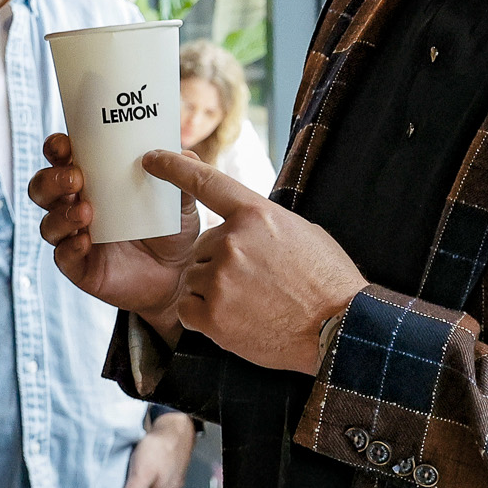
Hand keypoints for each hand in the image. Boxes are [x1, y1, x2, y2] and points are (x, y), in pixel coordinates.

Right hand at [30, 134, 197, 334]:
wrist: (177, 276)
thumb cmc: (171, 230)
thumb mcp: (181, 203)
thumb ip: (181, 178)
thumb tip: (183, 152)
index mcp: (95, 183)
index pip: (63, 159)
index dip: (56, 148)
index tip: (65, 144)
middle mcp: (77, 207)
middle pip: (43, 188)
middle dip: (52, 179)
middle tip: (76, 178)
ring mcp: (75, 238)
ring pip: (48, 223)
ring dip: (61, 215)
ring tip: (86, 213)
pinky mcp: (79, 267)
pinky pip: (62, 257)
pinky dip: (70, 247)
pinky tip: (86, 242)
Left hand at [116, 413, 195, 487]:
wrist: (173, 428)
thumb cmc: (161, 448)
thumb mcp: (143, 473)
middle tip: (112, 481)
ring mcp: (160, 487)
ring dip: (125, 484)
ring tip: (120, 473)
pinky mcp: (156, 476)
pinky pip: (139, 481)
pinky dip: (131, 475)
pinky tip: (127, 467)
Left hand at [142, 150, 365, 374]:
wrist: (338, 328)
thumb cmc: (327, 280)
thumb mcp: (302, 232)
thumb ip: (264, 222)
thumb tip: (245, 220)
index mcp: (256, 214)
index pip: (205, 182)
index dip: (173, 166)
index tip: (150, 158)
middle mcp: (232, 242)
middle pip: (203, 245)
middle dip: (222, 261)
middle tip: (258, 281)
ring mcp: (220, 279)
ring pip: (195, 277)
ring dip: (214, 289)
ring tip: (252, 302)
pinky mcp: (212, 316)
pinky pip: (188, 308)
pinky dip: (203, 315)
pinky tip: (235, 319)